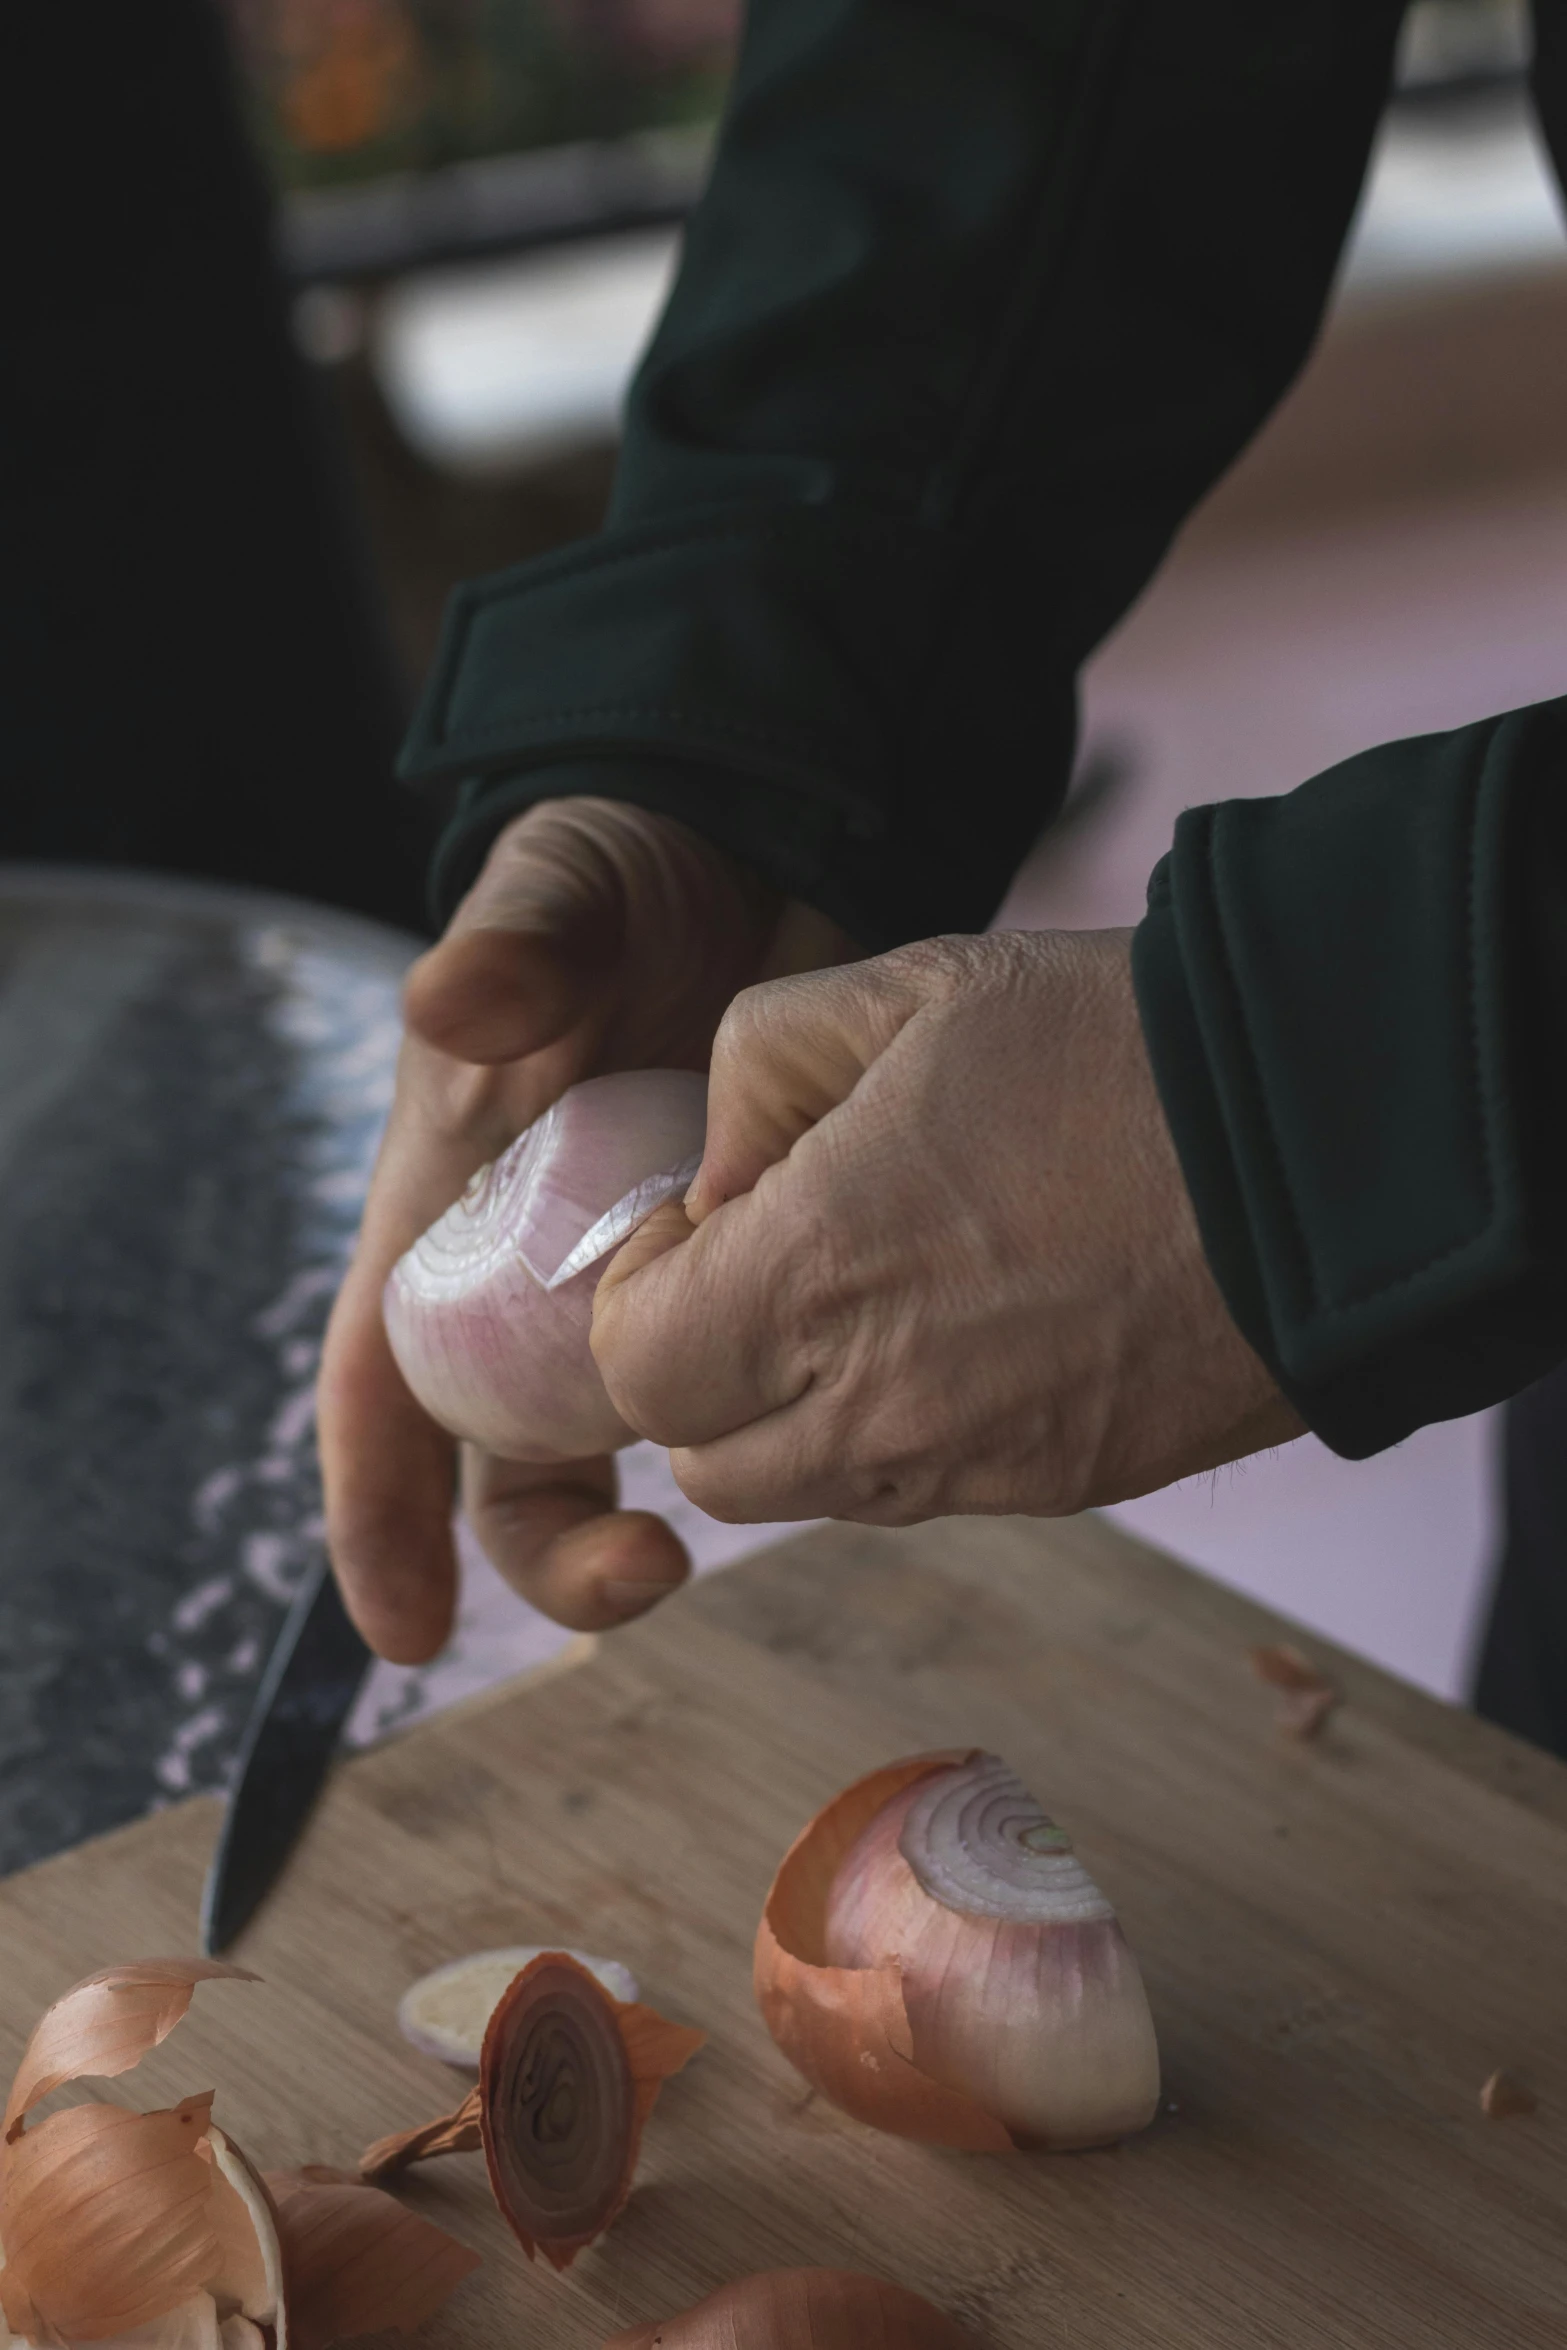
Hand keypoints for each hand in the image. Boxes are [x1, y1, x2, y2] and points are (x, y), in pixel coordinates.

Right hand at [318, 797, 853, 1662]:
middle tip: (647, 1575)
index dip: (375, 1509)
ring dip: (663, 1512)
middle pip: (508, 1457)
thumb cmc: (618, 880)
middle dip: (553, 1547)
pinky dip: (769, 1424)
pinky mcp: (741, 1263)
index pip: (383, 1378)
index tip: (405, 1631)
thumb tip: (454, 999)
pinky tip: (835, 1451)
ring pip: (630, 1439)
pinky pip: (743, 1375)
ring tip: (749, 1516)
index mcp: (450, 1204)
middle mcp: (531, 1269)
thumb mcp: (562, 893)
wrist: (749, 853)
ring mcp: (637, 1277)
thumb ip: (516, 949)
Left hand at [592, 930, 1303, 1524]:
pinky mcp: (1057, 1484)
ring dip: (792, 1416)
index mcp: (817, 1273)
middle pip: (704, 1464)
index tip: (698, 1228)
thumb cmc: (1117, 1050)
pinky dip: (896, 1434)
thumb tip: (719, 1174)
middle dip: (700, 1376)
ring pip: (806, 1494)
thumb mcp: (907, 989)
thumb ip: (759, 1068)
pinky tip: (961, 1331)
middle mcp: (879, 1402)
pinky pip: (917, 1493)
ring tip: (868, 1298)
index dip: (639, 1296)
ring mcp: (973, 1462)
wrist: (1329, 1146)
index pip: (634, 1368)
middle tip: (762, 1275)